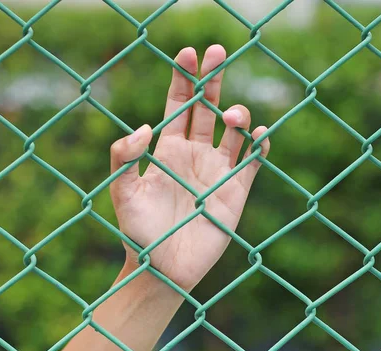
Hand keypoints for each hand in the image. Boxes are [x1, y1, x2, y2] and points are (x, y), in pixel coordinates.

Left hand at [109, 45, 269, 290]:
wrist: (162, 270)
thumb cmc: (138, 233)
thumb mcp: (122, 193)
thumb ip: (124, 159)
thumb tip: (145, 127)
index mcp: (167, 151)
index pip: (177, 106)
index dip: (183, 79)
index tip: (188, 54)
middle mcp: (194, 155)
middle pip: (206, 108)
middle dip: (212, 79)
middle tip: (217, 50)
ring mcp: (217, 172)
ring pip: (233, 130)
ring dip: (236, 114)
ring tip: (231, 116)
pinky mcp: (236, 191)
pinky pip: (252, 162)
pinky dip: (258, 146)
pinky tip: (259, 134)